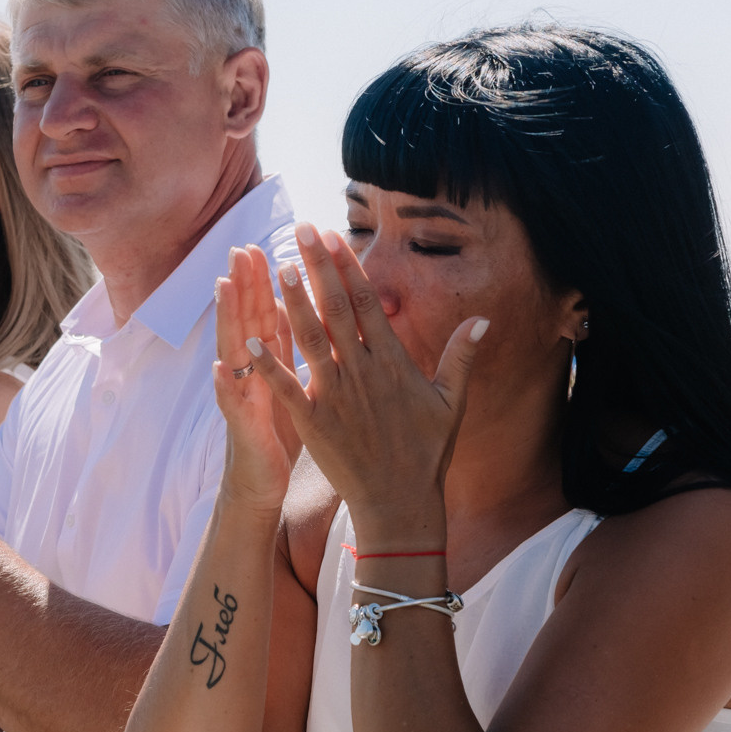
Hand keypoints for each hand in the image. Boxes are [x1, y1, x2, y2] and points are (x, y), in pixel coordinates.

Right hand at [213, 245, 300, 514]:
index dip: (261, 281)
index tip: (262, 245)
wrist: (261, 483)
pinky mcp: (242, 426)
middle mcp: (248, 373)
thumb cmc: (278, 431)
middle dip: (242, 285)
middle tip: (240, 248)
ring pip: (232, 351)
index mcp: (266, 362)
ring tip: (222, 288)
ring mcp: (241, 396)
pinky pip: (231, 404)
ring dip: (226, 319)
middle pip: (244, 321)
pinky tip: (218, 366)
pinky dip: (224, 385)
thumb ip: (288, 348)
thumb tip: (297, 308)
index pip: (263, 313)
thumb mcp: (289, 383)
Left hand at [245, 225, 481, 541]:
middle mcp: (362, 371)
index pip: (365, 303)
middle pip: (335, 309)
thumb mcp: (451, 402)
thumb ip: (460, 356)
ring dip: (293, 302)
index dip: (347, 266)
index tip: (333, 235)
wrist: (401, 502)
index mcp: (392, 362)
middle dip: (317, 267)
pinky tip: (249, 341)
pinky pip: (287, 389)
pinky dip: (268, 366)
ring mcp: (336, 396)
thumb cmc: (427, 452)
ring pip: (311, 339)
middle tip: (300, 229)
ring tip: (277, 267)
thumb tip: (482, 319)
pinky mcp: (314, 422)